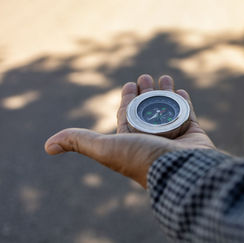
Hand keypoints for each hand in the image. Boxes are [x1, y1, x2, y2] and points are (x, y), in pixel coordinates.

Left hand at [44, 74, 214, 188]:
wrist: (181, 170)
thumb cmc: (143, 159)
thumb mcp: (105, 148)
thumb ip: (80, 141)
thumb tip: (47, 145)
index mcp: (133, 140)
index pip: (127, 114)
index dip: (127, 99)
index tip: (130, 84)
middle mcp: (152, 137)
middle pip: (148, 108)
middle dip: (146, 92)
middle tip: (146, 76)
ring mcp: (173, 135)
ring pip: (167, 107)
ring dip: (165, 92)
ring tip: (165, 77)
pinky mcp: (192, 133)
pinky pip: (186, 113)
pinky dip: (183, 101)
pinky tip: (180, 91)